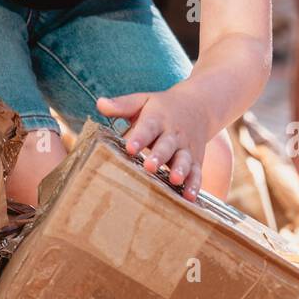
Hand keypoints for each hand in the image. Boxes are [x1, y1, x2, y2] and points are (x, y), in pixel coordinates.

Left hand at [97, 87, 211, 201]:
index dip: (139, 138)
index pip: (148, 127)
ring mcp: (186, 148)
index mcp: (157, 118)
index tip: (130, 148)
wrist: (198, 105)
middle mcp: (173, 134)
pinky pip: (197, 172)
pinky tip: (189, 197)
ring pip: (184, 159)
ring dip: (180, 170)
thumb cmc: (161, 107)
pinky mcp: (196, 160)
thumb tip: (100, 104)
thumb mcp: (143, 101)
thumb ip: (122, 105)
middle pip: (167, 145)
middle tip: (150, 167)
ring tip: (174, 180)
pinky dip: (195, 184)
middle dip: (159, 156)